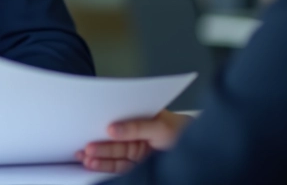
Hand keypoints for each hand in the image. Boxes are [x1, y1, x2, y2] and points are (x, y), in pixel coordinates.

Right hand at [75, 110, 192, 172]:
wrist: (201, 151)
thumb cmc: (181, 133)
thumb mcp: (161, 127)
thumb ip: (136, 127)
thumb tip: (112, 128)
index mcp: (137, 119)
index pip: (116, 121)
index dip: (101, 126)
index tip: (90, 130)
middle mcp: (134, 136)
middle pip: (112, 141)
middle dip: (97, 145)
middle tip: (85, 148)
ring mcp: (134, 151)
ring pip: (112, 155)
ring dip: (98, 157)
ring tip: (85, 158)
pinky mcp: (136, 166)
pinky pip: (118, 167)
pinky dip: (105, 167)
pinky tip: (93, 166)